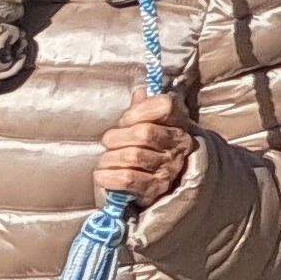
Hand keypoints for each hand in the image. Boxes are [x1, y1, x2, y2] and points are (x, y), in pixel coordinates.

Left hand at [94, 92, 198, 206]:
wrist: (165, 185)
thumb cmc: (152, 148)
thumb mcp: (153, 125)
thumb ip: (145, 107)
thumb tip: (140, 90)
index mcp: (179, 124)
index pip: (165, 106)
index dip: (139, 110)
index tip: (125, 120)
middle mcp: (178, 146)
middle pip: (144, 132)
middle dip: (117, 136)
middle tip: (109, 141)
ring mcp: (167, 169)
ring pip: (132, 156)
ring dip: (109, 158)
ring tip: (105, 160)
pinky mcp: (154, 189)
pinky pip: (126, 179)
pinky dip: (107, 176)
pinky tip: (101, 174)